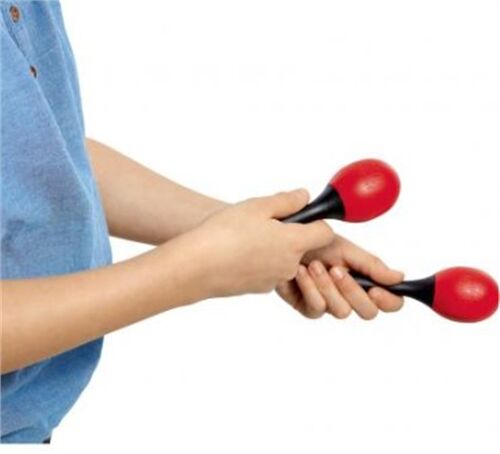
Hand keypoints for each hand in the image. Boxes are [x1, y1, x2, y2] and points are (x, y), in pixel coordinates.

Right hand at [192, 189, 334, 296]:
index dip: (316, 222)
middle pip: (301, 246)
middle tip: (261, 223)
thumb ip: (286, 201)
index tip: (300, 216)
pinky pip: (266, 271)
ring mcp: (273, 280)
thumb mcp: (256, 206)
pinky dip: (257, 262)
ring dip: (271, 248)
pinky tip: (236, 253)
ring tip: (244, 238)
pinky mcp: (258, 289)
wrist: (195, 268)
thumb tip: (304, 197)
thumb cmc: (223, 235)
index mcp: (293, 242)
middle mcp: (289, 265)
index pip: (325, 233)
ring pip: (282, 259)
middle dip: (288, 234)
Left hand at [276, 235, 403, 319]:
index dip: (389, 301)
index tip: (376, 290)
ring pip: (342, 311)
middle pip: (368, 312)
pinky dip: (309, 288)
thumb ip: (371, 265)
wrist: (285, 243)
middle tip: (337, 270)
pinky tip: (301, 273)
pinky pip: (317, 309)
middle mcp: (349, 295)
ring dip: (327, 286)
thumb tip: (398, 277)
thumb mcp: (346, 249)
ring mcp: (330, 304)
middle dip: (352, 290)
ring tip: (314, 265)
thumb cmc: (316, 243)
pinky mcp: (309, 308)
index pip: (390, 302)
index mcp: (364, 280)